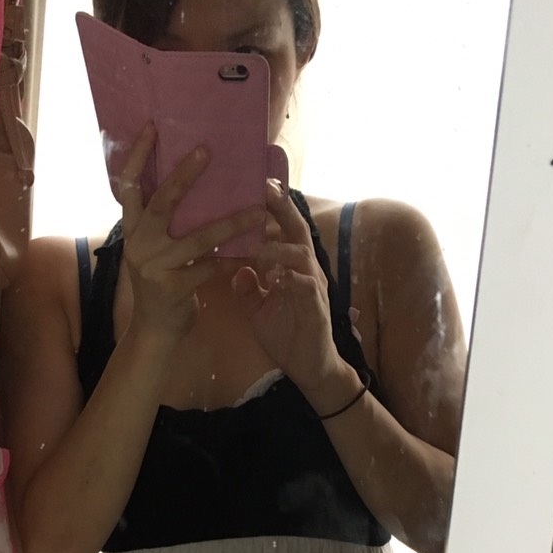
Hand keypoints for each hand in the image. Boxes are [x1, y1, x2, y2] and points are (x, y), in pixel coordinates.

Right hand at [119, 125, 265, 342]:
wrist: (155, 331)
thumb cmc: (160, 285)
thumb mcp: (152, 250)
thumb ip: (160, 223)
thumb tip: (184, 181)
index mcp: (132, 231)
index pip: (128, 187)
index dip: (137, 156)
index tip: (152, 127)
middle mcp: (139, 245)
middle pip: (162, 202)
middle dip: (185, 175)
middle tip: (206, 151)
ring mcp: (155, 267)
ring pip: (198, 238)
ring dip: (231, 224)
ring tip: (257, 213)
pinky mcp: (174, 288)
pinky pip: (209, 268)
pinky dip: (232, 260)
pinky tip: (252, 251)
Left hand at [230, 182, 348, 401]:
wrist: (309, 369)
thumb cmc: (287, 335)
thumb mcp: (259, 309)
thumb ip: (248, 287)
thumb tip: (236, 269)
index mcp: (292, 266)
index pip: (283, 229)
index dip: (273, 206)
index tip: (256, 183)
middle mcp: (305, 270)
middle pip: (297, 229)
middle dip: (282, 208)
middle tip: (264, 188)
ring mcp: (313, 287)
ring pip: (300, 254)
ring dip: (278, 245)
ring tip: (255, 242)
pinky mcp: (316, 309)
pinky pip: (305, 287)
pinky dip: (290, 279)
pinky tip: (275, 276)